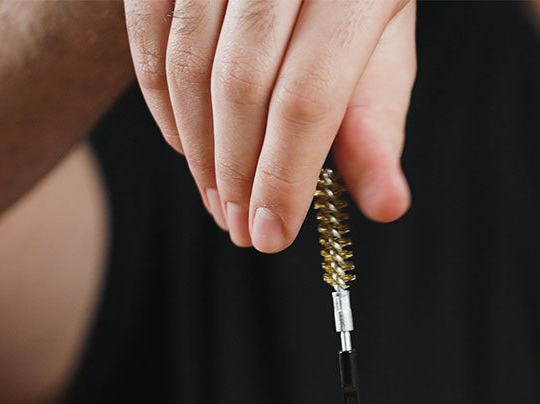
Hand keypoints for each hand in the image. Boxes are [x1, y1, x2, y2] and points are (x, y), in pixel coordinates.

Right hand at [123, 0, 414, 251]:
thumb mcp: (381, 46)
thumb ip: (376, 124)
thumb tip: (387, 206)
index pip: (308, 97)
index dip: (282, 176)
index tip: (269, 236)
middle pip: (242, 84)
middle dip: (235, 172)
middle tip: (238, 226)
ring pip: (189, 62)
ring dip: (197, 147)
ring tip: (215, 198)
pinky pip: (151, 32)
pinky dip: (161, 99)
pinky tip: (186, 144)